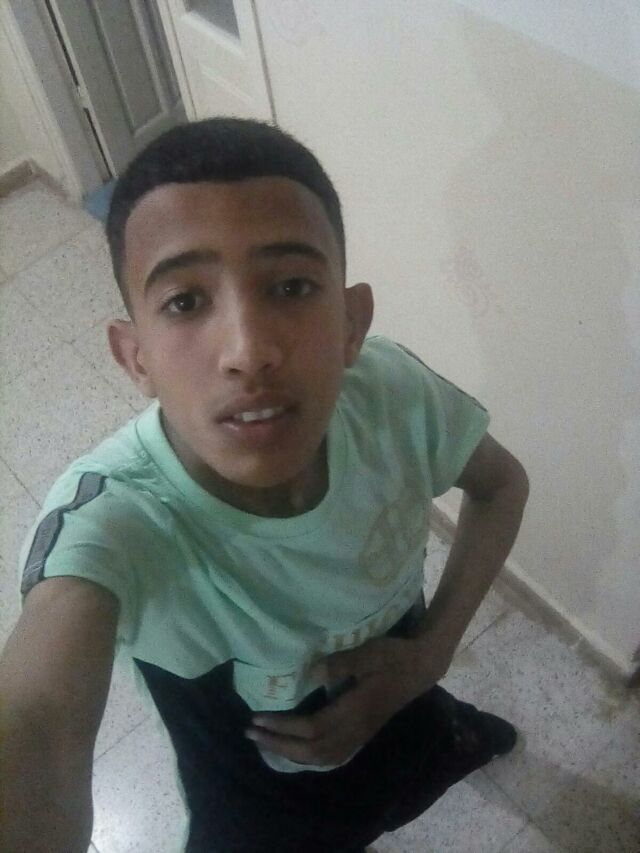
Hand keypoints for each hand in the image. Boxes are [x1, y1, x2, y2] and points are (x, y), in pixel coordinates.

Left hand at [245, 632, 453, 766]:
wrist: (420, 667)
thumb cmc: (393, 655)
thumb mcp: (368, 652)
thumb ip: (340, 663)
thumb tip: (309, 673)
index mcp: (354, 710)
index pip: (311, 729)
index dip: (282, 728)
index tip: (257, 720)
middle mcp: (355, 729)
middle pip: (311, 750)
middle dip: (278, 745)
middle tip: (251, 734)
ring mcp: (360, 735)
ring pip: (321, 758)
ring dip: (291, 754)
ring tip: (267, 744)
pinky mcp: (363, 733)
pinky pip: (332, 756)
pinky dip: (310, 758)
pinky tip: (298, 752)